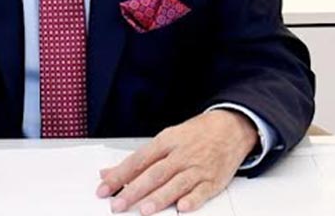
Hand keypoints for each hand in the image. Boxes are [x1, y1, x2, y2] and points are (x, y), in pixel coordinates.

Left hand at [96, 110, 258, 213]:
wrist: (230, 128)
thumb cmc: (195, 135)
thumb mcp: (165, 140)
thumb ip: (138, 160)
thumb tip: (109, 172)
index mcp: (166, 141)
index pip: (138, 160)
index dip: (119, 175)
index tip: (104, 188)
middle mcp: (180, 154)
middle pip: (154, 173)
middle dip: (134, 190)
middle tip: (117, 205)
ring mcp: (197, 167)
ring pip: (176, 183)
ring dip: (160, 197)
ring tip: (144, 210)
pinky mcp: (213, 180)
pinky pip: (202, 191)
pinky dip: (193, 200)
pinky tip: (182, 207)